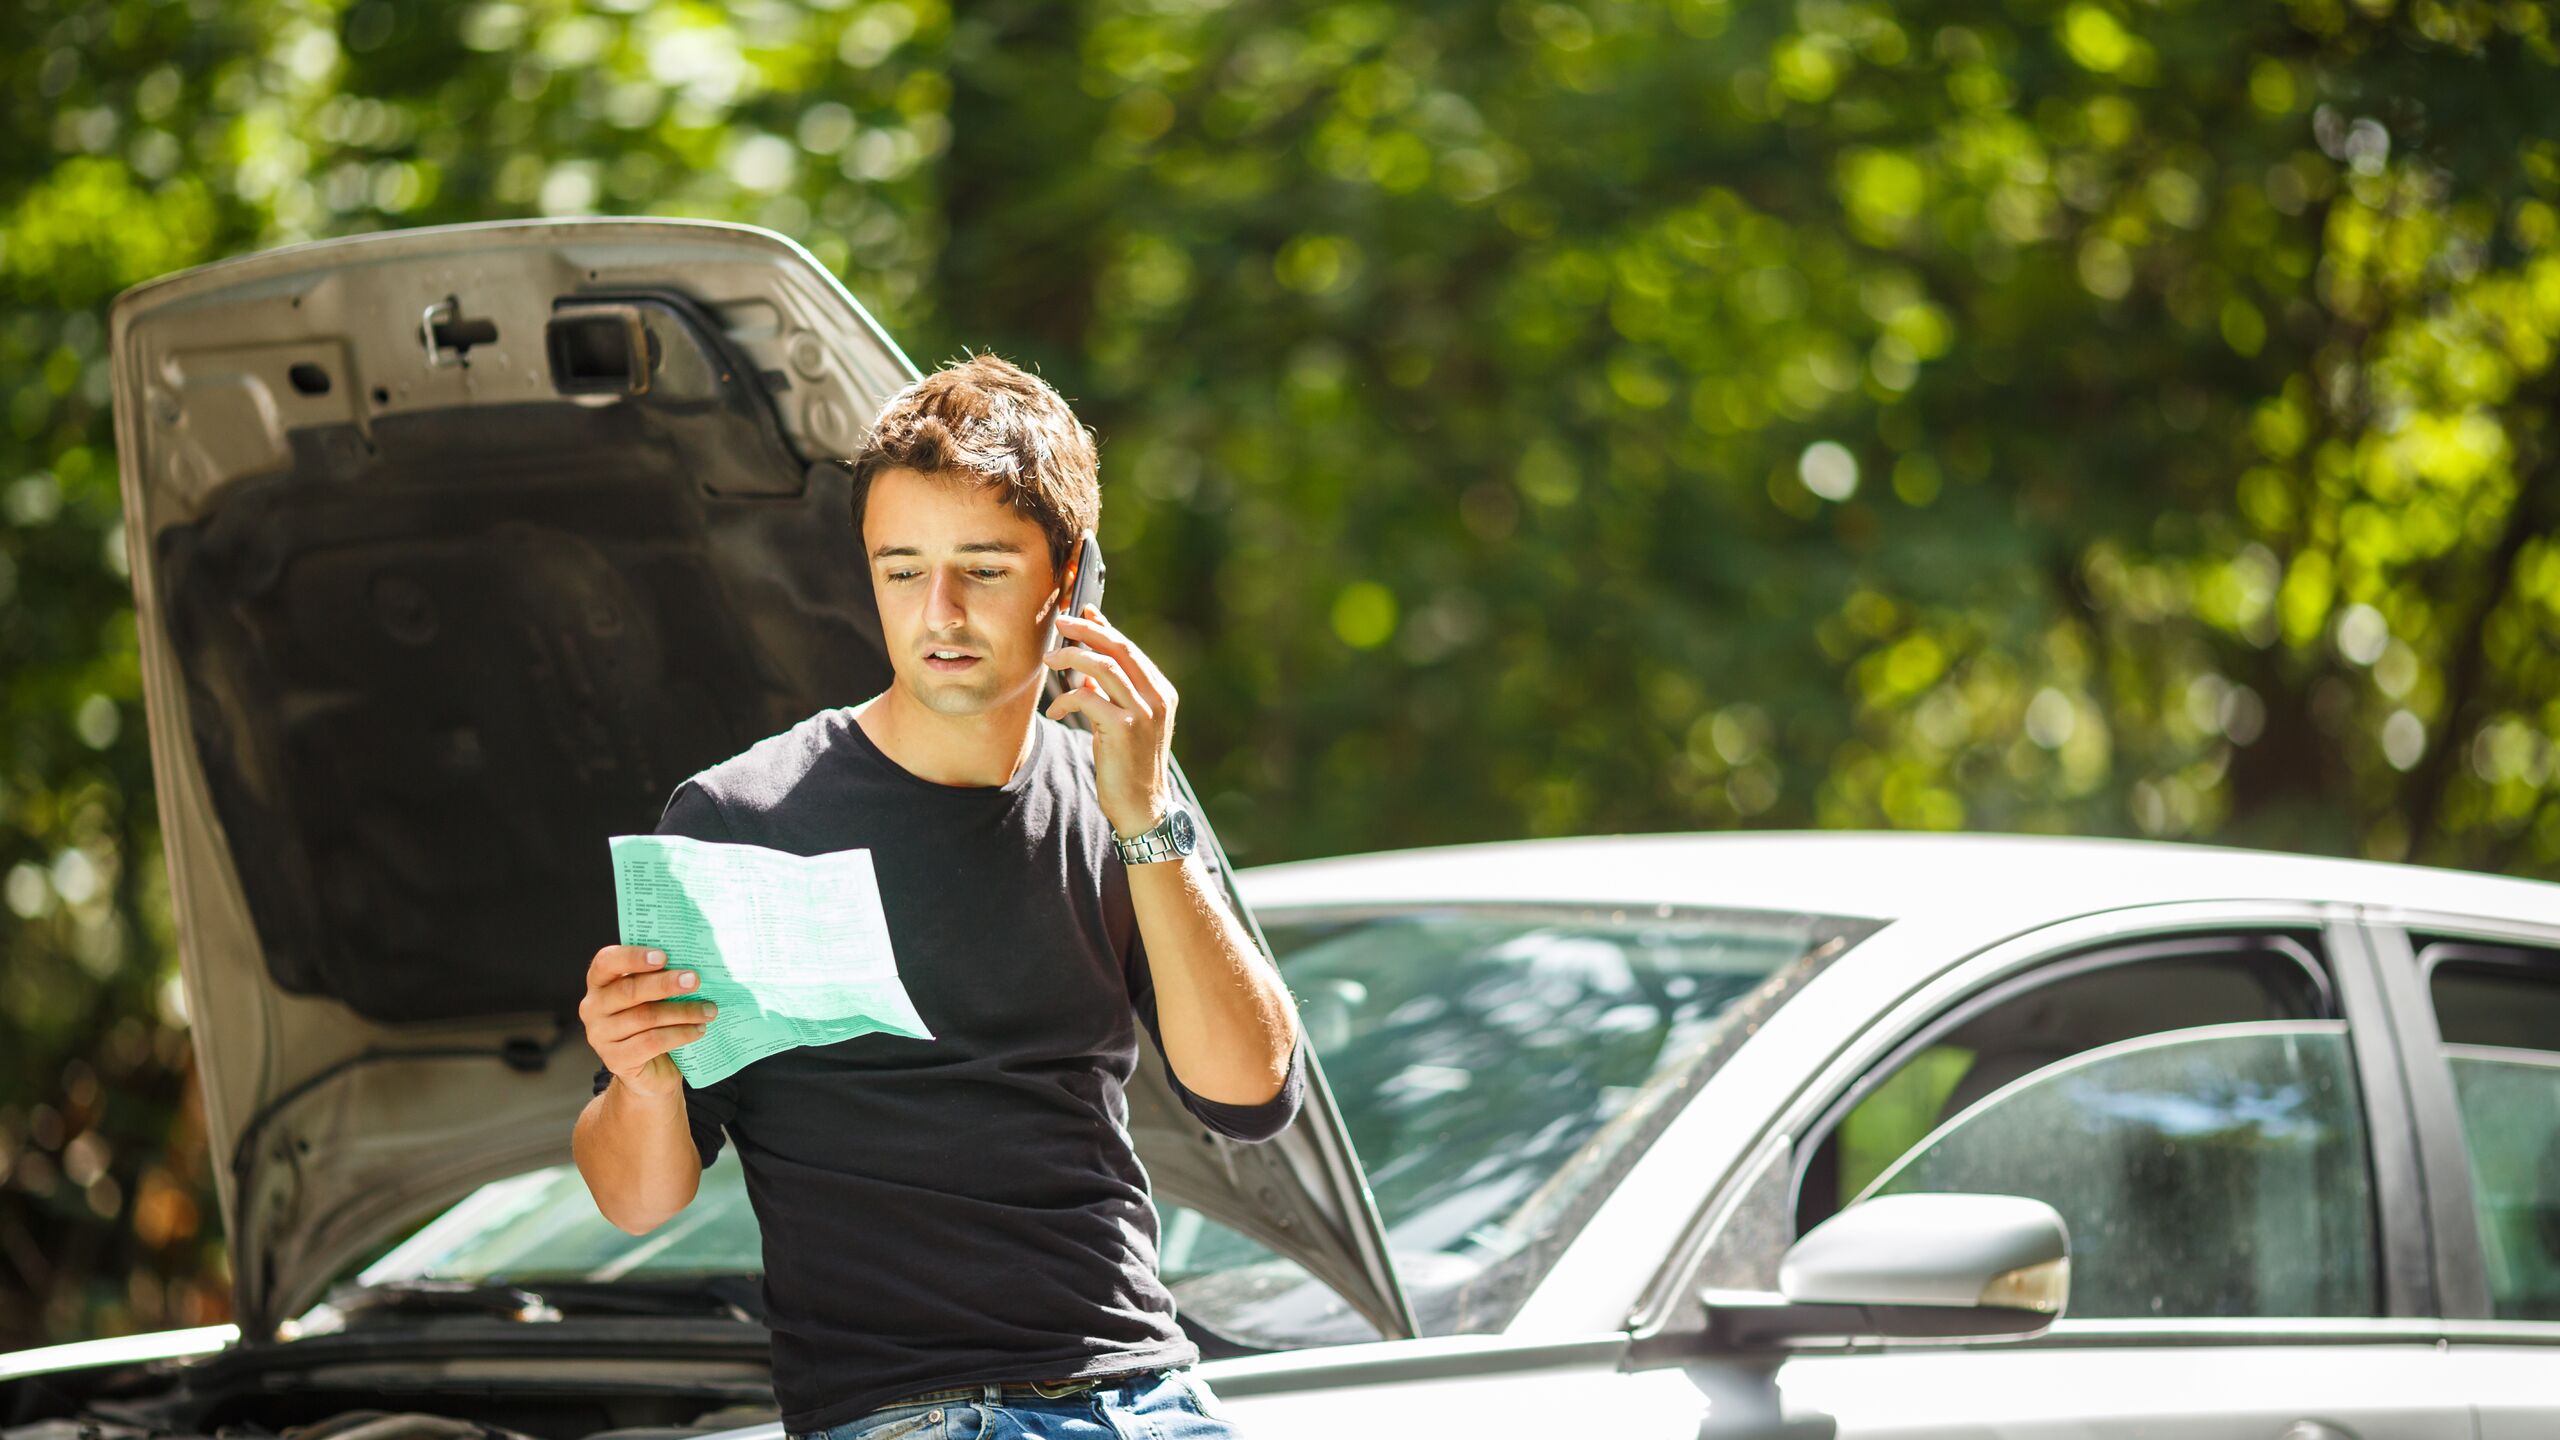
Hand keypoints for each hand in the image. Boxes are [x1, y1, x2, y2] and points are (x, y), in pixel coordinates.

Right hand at [579, 944, 717, 1098]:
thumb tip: (692, 964)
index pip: (607, 961)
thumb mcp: (654, 994)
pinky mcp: (615, 1059)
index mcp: (600, 981)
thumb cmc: (655, 1020)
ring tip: (709, 1010)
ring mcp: (600, 1035)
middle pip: (629, 990)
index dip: (632, 957)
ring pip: (645, 1017)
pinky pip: (651, 1042)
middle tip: (694, 980)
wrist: (651, 1068)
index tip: (663, 956)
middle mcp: (593, 1007)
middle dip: (665, 984)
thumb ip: (661, 976)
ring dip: (682, 1011)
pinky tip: (698, 1030)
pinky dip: (679, 1034)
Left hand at [1042, 604, 1176, 838]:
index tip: (1082, 612)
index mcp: (1161, 692)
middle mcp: (1157, 698)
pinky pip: (1088, 698)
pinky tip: (1056, 710)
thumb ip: (1110, 694)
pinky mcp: (1125, 729)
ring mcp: (1144, 713)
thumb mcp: (1123, 723)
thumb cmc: (1129, 764)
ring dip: (1072, 658)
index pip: (1130, 648)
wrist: (1141, 807)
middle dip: (1087, 631)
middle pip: (1120, 649)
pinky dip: (1066, 698)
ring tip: (1050, 659)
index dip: (1103, 627)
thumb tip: (1084, 667)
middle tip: (1060, 623)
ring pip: (1104, 667)